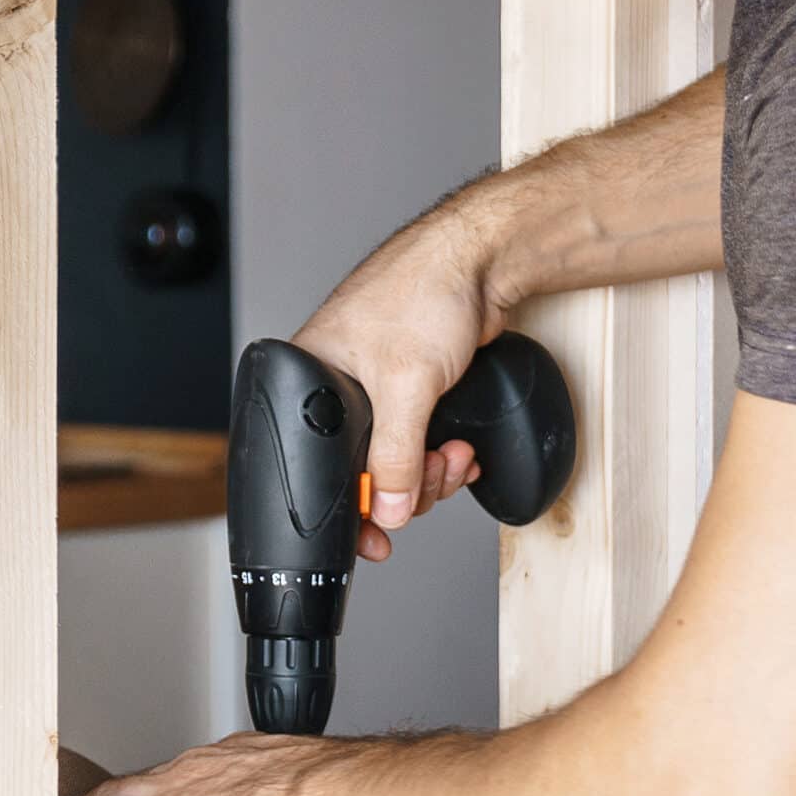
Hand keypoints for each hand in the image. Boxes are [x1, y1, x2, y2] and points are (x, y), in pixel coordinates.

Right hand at [292, 200, 499, 557]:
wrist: (484, 259)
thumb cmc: (426, 289)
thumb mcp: (406, 383)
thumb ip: (395, 454)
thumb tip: (389, 508)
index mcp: (311, 374)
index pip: (314, 459)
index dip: (348, 503)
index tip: (373, 536)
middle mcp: (339, 382)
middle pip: (362, 467)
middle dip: (407, 483)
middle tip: (433, 475)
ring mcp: (380, 385)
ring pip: (398, 458)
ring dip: (433, 470)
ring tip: (456, 455)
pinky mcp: (417, 385)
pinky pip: (422, 439)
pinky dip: (444, 453)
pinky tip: (463, 450)